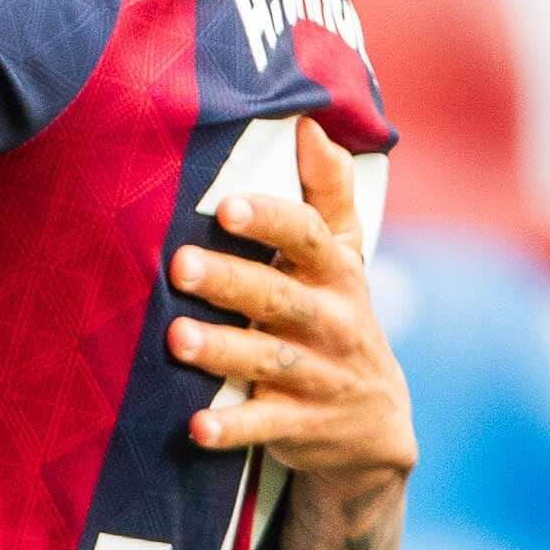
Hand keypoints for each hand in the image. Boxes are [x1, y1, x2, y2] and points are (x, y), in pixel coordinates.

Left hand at [172, 120, 412, 478]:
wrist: (373, 427)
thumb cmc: (334, 319)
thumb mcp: (342, 259)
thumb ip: (328, 194)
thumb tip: (310, 122)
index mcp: (336, 275)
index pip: (310, 238)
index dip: (272, 221)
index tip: (226, 205)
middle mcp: (332, 323)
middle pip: (281, 298)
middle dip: (232, 281)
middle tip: (179, 264)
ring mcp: (318, 377)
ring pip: (270, 360)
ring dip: (224, 351)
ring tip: (176, 338)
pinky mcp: (301, 427)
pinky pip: (265, 427)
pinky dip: (232, 428)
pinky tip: (194, 427)